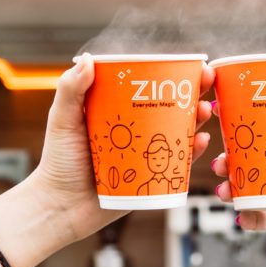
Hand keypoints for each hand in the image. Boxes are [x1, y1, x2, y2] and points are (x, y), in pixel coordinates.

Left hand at [0, 53, 214, 266]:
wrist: (60, 208)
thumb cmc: (57, 163)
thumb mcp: (63, 120)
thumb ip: (71, 90)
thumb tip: (87, 58)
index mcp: (118, 109)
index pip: (149, 85)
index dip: (171, 72)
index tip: (189, 62)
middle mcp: (136, 129)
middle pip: (171, 105)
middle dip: (194, 92)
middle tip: (208, 81)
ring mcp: (146, 152)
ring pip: (179, 131)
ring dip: (198, 118)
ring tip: (205, 111)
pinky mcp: (153, 176)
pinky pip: (179, 163)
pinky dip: (192, 151)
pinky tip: (199, 140)